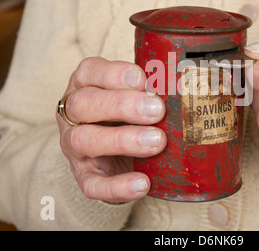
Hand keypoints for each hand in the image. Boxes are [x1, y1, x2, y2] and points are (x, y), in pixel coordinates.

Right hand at [56, 57, 166, 202]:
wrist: (120, 153)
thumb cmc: (130, 114)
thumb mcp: (137, 95)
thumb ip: (151, 88)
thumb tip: (184, 84)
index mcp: (85, 85)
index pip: (89, 72)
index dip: (114, 75)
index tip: (143, 80)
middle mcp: (73, 114)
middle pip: (83, 104)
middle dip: (121, 105)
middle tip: (156, 110)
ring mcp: (74, 146)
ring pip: (84, 140)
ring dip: (122, 140)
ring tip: (157, 141)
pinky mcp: (84, 176)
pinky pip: (93, 184)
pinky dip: (118, 185)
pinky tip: (142, 183)